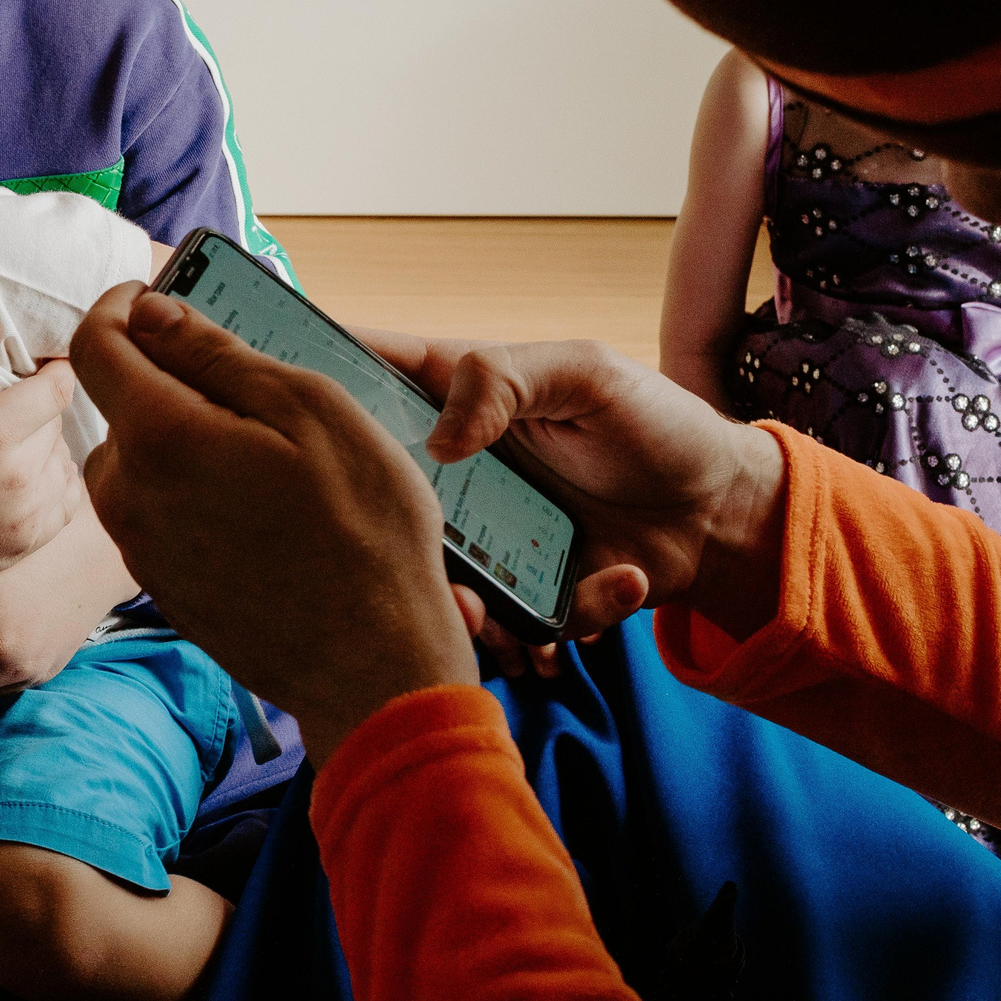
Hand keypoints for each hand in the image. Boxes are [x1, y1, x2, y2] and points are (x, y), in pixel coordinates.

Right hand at [0, 316, 84, 606]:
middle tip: (6, 406)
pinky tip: (26, 478)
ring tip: (11, 442)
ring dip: (47, 447)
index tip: (35, 367)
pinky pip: (67, 505)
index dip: (51, 371)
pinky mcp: (21, 546)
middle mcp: (18, 479)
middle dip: (40, 408)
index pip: (58, 389)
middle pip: (59, 424)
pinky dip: (56, 485)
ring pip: (66, 462)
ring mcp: (23, 518)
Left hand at [72, 286, 479, 764]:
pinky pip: (156, 514)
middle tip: (252, 393)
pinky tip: (259, 513)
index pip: (93, 345)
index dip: (120, 306)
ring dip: (181, 441)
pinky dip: (191, 494)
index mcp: (159, 437)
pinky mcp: (159, 588)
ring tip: (266, 460)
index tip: (154, 295)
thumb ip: (219, 353)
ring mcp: (139, 549)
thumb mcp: (312, 410)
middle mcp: (127, 495)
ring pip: (137, 463)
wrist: (373, 664)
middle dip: (168, 381)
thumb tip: (150, 312)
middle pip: (119, 406)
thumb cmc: (364, 531)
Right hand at [354, 328, 786, 636]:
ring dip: (463, 612)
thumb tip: (438, 438)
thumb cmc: (656, 423)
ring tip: (497, 620)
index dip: (311, 386)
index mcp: (456, 402)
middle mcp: (454, 474)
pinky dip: (560, 624)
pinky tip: (616, 586)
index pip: (363, 379)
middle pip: (375, 505)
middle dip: (382, 544)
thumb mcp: (585, 372)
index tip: (276, 408)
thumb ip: (504, 379)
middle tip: (414, 564)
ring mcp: (484, 539)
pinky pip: (512, 628)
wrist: (724, 511)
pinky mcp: (525, 596)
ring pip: (428, 585)